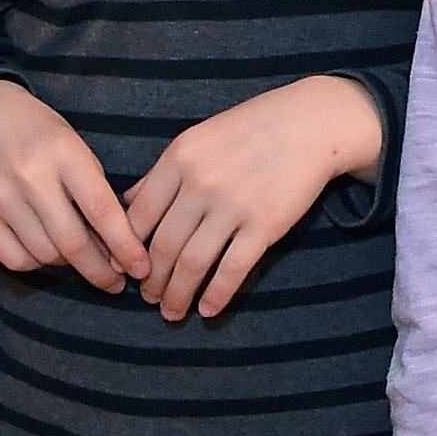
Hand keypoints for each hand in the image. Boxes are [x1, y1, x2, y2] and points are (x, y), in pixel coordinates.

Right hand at [0, 79, 149, 291]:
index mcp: (65, 153)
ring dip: (68, 265)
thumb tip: (116, 248)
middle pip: (72, 242)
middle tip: (116, 283)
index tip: (141, 269)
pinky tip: (46, 251)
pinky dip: (36, 264)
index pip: (102, 210)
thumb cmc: (39, 133)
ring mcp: (0, 195)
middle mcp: (31, 175)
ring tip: (79, 256)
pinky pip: (15, 259)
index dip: (125, 247)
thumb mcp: (76, 147)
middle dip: (100, 271)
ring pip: (45, 255)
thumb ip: (96, 192)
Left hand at [123, 75, 380, 320]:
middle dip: (150, 280)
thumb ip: (162, 172)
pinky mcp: (265, 224)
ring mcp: (233, 205)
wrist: (311, 123)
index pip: (137, 216)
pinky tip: (208, 311)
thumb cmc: (251, 130)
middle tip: (147, 297)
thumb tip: (127, 202)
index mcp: (178, 158)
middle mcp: (200, 182)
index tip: (125, 269)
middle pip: (162, 245)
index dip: (126, 250)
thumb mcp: (198, 138)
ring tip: (171, 312)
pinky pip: (233, 269)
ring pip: (193, 262)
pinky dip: (217, 295)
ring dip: (177, 294)